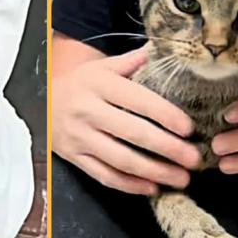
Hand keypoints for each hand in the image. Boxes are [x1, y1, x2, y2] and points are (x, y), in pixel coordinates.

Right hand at [52, 46, 200, 194]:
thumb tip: (165, 49)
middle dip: (168, 148)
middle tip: (194, 158)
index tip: (189, 128)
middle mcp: (88, 110)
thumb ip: (133, 61)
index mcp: (99, 84)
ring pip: (121, 159)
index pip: (138, 100)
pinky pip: (104, 175)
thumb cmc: (81, 83)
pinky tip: (151, 187)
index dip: (166, 115)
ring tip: (181, 178)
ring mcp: (79, 137)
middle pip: (133, 133)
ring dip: (154, 172)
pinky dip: (129, 185)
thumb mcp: (103, 67)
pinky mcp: (74, 157)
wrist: (43, 100)